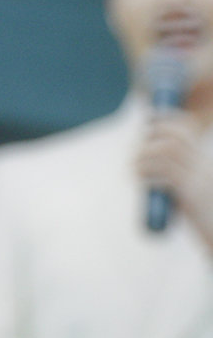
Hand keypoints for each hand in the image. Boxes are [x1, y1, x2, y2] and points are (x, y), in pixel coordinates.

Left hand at [133, 114, 212, 250]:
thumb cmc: (204, 217)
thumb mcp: (189, 191)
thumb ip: (175, 177)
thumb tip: (148, 169)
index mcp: (202, 163)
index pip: (185, 131)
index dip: (165, 120)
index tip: (148, 119)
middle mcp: (201, 166)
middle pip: (174, 136)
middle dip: (151, 136)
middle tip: (135, 149)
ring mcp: (197, 179)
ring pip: (167, 151)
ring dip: (144, 155)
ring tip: (133, 168)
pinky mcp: (190, 194)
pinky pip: (166, 174)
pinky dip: (148, 173)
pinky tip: (140, 180)